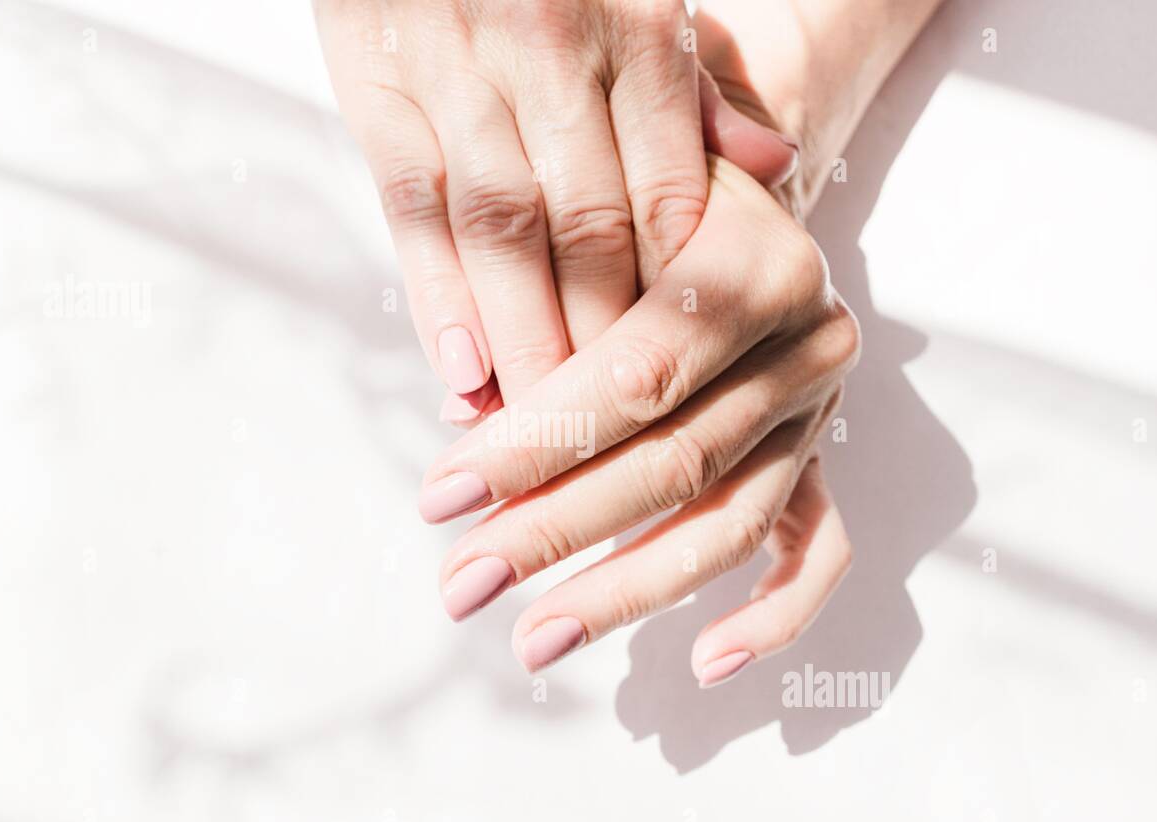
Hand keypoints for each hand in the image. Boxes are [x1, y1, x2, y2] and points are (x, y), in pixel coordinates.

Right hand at [313, 0, 796, 405]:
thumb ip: (701, 90)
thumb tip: (777, 169)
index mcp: (639, 29)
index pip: (665, 200)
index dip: (669, 305)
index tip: (676, 391)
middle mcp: (555, 49)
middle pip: (588, 235)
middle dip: (600, 349)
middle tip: (610, 445)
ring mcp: (463, 67)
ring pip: (505, 235)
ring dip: (523, 345)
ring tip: (534, 436)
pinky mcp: (379, 82)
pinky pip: (415, 207)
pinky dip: (440, 297)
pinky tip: (461, 372)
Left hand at [422, 157, 859, 684]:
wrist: (736, 194)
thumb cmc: (649, 192)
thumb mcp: (601, 203)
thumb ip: (543, 293)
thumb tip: (459, 413)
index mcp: (759, 266)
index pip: (637, 376)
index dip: (535, 443)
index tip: (439, 497)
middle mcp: (808, 343)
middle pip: (677, 463)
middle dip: (555, 530)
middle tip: (462, 585)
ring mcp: (819, 411)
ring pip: (733, 523)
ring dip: (626, 592)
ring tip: (533, 641)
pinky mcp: (821, 458)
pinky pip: (822, 552)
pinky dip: (774, 615)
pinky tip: (705, 663)